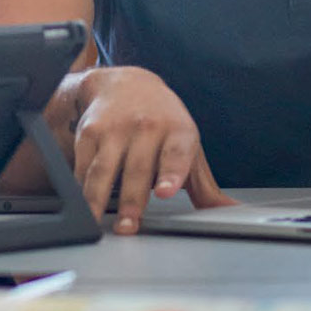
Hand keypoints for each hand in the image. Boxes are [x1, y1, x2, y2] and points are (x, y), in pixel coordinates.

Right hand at [49, 67, 232, 233]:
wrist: (124, 83)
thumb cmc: (162, 122)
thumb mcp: (189, 146)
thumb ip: (205, 186)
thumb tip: (228, 213)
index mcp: (178, 131)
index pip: (176, 153)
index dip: (172, 173)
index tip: (166, 191)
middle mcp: (147, 126)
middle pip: (138, 168)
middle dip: (132, 200)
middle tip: (128, 226)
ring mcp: (115, 128)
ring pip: (104, 169)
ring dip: (98, 198)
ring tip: (98, 221)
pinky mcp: (89, 131)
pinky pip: (83, 165)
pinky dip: (81, 188)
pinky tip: (83, 203)